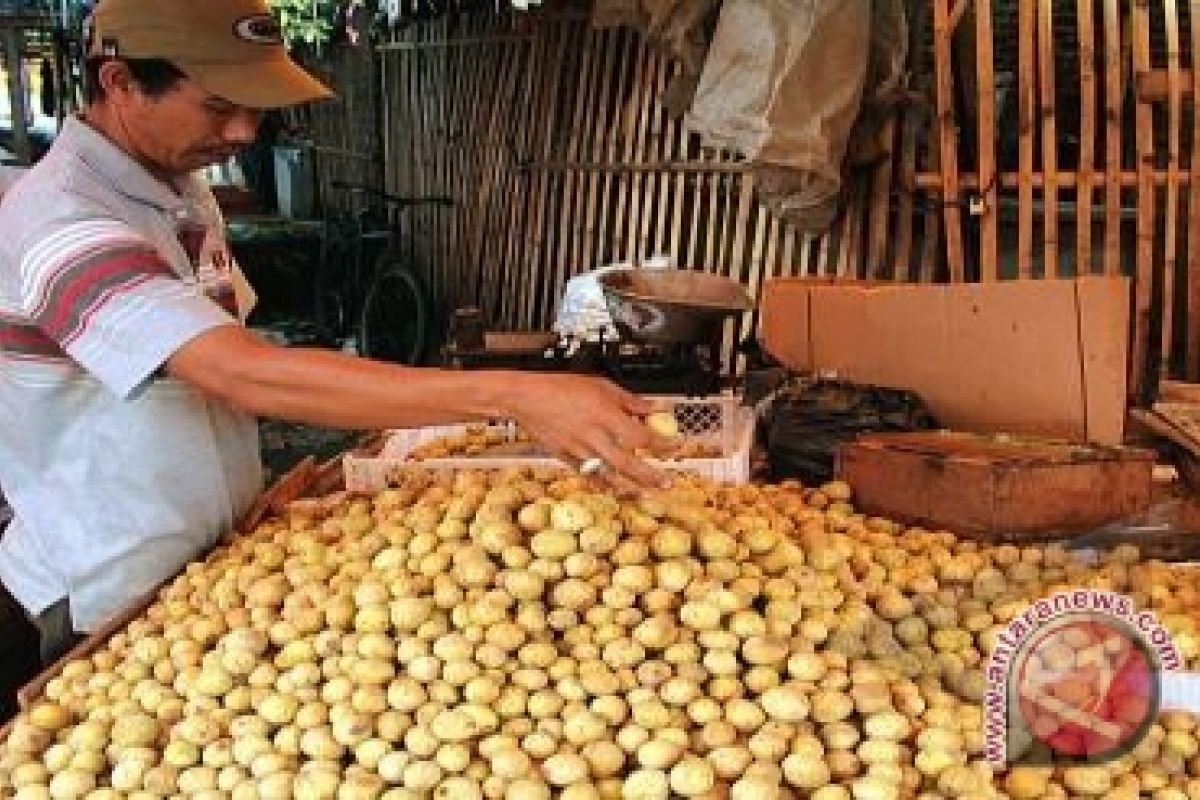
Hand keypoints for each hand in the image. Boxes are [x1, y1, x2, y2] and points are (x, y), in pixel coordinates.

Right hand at [505, 373, 672, 492]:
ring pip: (609, 475)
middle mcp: (594, 436)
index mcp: (605, 415)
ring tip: (646, 492)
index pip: (641, 436)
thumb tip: (652, 408)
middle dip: (650, 476)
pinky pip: (589, 476)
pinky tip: (616, 487)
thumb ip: (629, 401)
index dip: (662, 444)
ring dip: (630, 486)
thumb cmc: (561, 386)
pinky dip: (604, 484)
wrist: (527, 397)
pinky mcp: (566, 458)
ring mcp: (579, 450)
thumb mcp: (601, 385)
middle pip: (628, 463)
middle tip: (667, 483)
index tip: (675, 446)